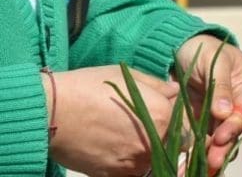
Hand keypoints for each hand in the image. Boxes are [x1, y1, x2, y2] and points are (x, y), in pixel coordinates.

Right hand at [47, 64, 179, 176]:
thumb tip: (175, 92)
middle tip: (146, 127)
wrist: (52, 111)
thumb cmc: (90, 87)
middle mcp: (152, 142)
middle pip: (172, 145)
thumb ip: (158, 86)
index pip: (187, 125)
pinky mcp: (113, 175)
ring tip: (127, 137)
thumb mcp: (128, 76)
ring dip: (148, 152)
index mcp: (162, 115)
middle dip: (166, 137)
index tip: (169, 117)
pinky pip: (131, 171)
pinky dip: (129, 163)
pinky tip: (115, 148)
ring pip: (153, 160)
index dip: (179, 121)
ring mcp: (132, 162)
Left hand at [175, 34, 241, 172]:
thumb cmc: (205, 50)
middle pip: (235, 131)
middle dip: (224, 147)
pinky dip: (197, 155)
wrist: (183, 50)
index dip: (235, 125)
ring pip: (221, 142)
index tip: (221, 135)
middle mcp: (239, 106)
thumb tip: (225, 112)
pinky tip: (189, 166)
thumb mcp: (214, 61)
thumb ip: (221, 85)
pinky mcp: (203, 125)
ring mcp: (221, 118)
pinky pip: (203, 143)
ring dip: (212, 155)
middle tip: (212, 160)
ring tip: (202, 169)